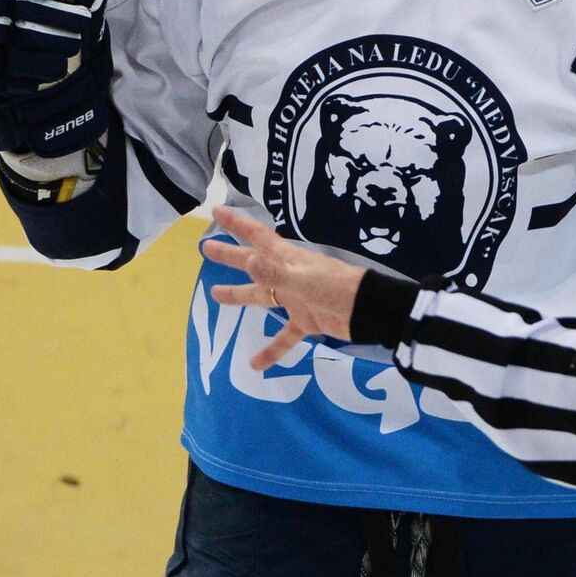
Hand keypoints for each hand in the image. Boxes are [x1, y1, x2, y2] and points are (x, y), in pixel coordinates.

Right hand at [203, 207, 376, 370]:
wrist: (369, 311)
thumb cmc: (337, 288)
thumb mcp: (303, 280)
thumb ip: (274, 273)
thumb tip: (247, 261)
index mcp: (286, 258)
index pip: (256, 236)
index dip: (236, 224)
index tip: (216, 212)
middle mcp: (287, 275)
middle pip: (252, 263)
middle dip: (230, 255)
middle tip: (206, 249)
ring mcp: (296, 298)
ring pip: (261, 296)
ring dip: (239, 295)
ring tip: (215, 295)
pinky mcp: (306, 320)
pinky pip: (283, 336)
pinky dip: (271, 350)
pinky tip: (255, 364)